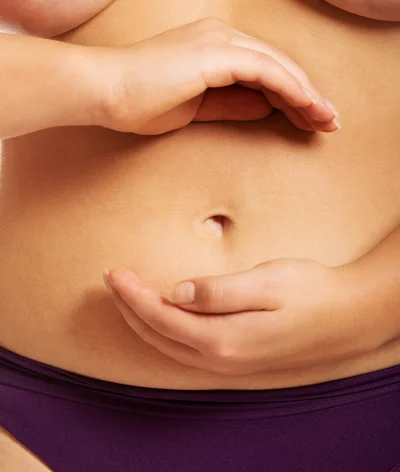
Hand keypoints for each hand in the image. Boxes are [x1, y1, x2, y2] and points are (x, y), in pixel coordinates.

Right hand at [94, 17, 339, 134]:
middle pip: (278, 66)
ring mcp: (219, 41)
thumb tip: (266, 108)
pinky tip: (307, 107)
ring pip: (278, 66)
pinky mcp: (216, 53)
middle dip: (307, 96)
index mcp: (213, 49)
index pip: (264, 72)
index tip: (309, 120)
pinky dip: (290, 88)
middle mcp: (221, 37)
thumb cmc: (140, 103)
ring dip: (306, 94)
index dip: (291, 96)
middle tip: (328, 123)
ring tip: (326, 120)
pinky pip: (266, 70)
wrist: (107, 91)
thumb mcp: (197, 109)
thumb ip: (232, 105)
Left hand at [103, 258, 369, 375]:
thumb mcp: (266, 284)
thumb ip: (218, 291)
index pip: (162, 318)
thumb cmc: (311, 293)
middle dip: (130, 310)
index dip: (134, 296)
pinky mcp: (236, 360)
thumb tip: (176, 292)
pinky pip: (185, 351)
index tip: (114, 273)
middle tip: (112, 281)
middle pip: (158, 337)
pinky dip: (164, 333)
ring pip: (170, 347)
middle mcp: (220, 359)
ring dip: (144, 323)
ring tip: (126, 298)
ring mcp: (228, 365)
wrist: (347, 318)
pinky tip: (161, 319)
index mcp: (223, 339)